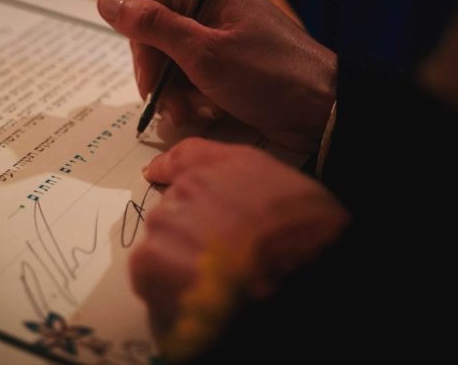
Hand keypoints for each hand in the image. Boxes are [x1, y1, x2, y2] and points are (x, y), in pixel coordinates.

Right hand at [97, 0, 337, 150]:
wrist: (319, 110)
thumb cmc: (268, 76)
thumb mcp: (203, 52)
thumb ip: (153, 26)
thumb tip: (106, 0)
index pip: (142, 2)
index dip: (139, 43)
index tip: (149, 80)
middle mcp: (209, 5)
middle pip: (153, 36)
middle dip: (160, 75)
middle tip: (173, 105)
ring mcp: (217, 35)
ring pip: (169, 61)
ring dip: (176, 93)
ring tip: (196, 112)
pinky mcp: (224, 62)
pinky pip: (189, 76)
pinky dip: (192, 98)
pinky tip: (208, 112)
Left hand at [129, 138, 347, 358]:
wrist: (298, 276)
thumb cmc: (308, 237)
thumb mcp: (296, 193)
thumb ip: (255, 189)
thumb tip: (237, 212)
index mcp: (226, 166)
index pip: (187, 157)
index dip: (170, 166)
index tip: (156, 172)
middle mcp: (189, 187)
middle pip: (176, 209)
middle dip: (191, 233)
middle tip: (220, 262)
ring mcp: (166, 222)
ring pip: (162, 242)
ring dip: (179, 262)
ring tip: (212, 287)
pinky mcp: (149, 259)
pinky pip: (150, 274)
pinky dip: (167, 289)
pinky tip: (196, 301)